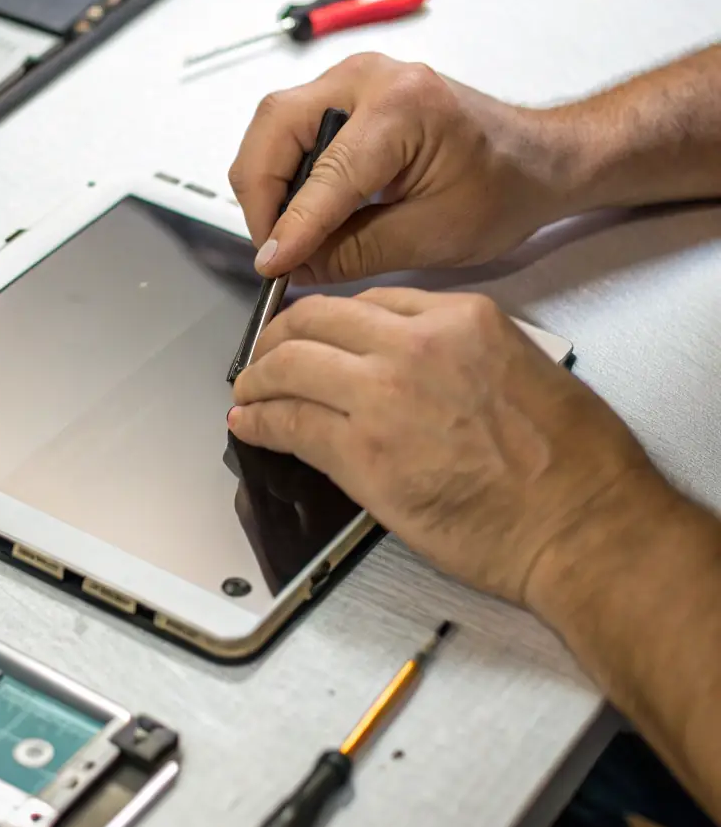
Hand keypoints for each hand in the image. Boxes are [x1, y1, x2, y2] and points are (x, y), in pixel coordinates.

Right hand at [228, 53, 576, 283]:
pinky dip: (282, 171)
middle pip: (275, 127)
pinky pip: (288, 127)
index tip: (272, 267)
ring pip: (273, 126)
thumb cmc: (503, 188)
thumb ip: (355, 251)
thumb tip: (293, 267)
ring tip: (286, 235)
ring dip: (267, 183)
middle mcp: (370, 77)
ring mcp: (353, 78)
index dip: (292, 227)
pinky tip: (299, 212)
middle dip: (261, 196)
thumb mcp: (433, 235)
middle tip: (273, 250)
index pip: (326, 174)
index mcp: (403, 107)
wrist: (535, 158)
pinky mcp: (344, 91)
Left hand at [229, 289, 657, 615]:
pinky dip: (260, 422)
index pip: (369, 301)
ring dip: (256, 377)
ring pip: (290, 364)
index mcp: (461, 317)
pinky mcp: (362, 454)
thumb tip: (414, 359)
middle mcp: (416, 344)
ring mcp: (384, 396)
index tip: (315, 333)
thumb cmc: (572, 463)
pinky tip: (252, 426)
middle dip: (278, 337)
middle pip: (316, 320)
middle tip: (263, 356)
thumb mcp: (525, 366)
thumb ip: (462, 351)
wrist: (580, 525)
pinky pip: (290, 424)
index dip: (329, 319)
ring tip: (247, 391)